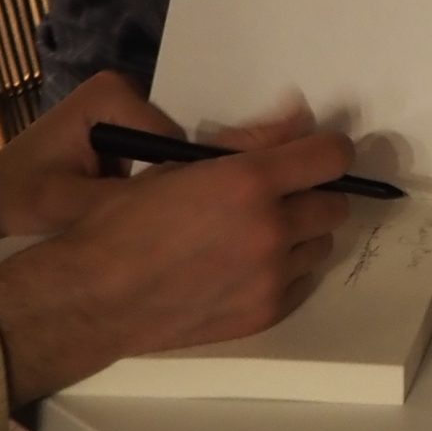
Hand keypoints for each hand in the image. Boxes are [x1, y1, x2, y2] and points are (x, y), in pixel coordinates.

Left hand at [0, 70, 177, 253]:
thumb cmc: (16, 198)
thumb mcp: (65, 204)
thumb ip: (120, 200)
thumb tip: (174, 208)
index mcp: (111, 94)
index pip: (169, 138)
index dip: (168, 180)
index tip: (153, 217)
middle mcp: (123, 91)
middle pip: (170, 144)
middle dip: (162, 183)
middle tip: (145, 221)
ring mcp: (122, 109)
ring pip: (164, 155)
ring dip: (153, 187)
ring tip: (137, 220)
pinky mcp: (120, 131)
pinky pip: (150, 160)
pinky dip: (143, 187)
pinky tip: (131, 212)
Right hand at [0, 103, 354, 403]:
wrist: (95, 296)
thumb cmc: (126, 222)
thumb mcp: (181, 167)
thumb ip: (248, 142)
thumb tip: (301, 117)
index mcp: (250, 182)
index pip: (333, 156)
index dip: (327, 151)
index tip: (314, 154)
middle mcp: (271, 229)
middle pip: (335, 204)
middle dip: (313, 195)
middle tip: (279, 197)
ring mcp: (271, 276)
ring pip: (321, 246)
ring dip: (300, 236)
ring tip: (256, 236)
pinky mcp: (265, 313)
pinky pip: (301, 283)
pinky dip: (285, 273)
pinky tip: (247, 268)